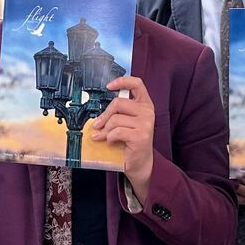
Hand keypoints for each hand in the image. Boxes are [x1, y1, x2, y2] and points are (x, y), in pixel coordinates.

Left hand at [93, 76, 155, 197]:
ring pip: (115, 119)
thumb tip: (98, 113)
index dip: (122, 81)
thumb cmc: (130, 141)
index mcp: (145, 104)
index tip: (109, 86)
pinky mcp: (141, 136)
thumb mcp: (125, 122)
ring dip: (104, 130)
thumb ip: (118, 112)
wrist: (139, 162)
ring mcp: (146, 124)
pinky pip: (116, 132)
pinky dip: (109, 137)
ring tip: (102, 136)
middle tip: (97, 125)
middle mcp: (148, 112)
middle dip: (104, 115)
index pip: (137, 84)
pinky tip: (111, 141)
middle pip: (118, 103)